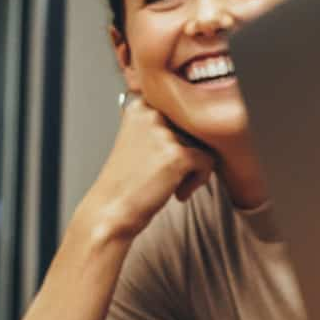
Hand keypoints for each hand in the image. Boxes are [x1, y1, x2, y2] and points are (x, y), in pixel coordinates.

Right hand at [81, 96, 217, 246]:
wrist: (112, 211)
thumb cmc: (128, 181)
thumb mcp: (139, 140)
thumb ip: (165, 125)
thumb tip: (204, 118)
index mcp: (140, 107)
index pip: (183, 112)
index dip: (180, 137)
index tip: (165, 156)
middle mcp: (151, 114)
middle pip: (195, 128)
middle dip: (189, 152)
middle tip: (168, 172)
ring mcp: (165, 133)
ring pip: (204, 145)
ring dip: (193, 168)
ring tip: (169, 183)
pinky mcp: (178, 154)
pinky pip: (208, 162)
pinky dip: (198, 180)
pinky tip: (177, 192)